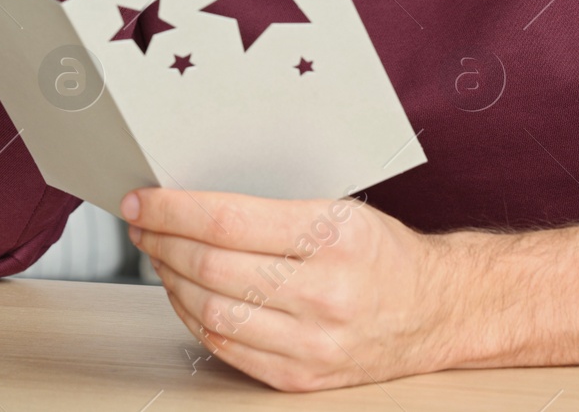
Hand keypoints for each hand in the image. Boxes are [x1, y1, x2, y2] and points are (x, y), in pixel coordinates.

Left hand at [123, 187, 453, 391]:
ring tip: (160, 257)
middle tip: (143, 226)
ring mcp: (312, 343)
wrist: (436, 310)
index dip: (173, 210)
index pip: (229, 220)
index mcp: (334, 237)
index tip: (142, 201)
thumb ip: (270, 211)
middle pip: (212, 268)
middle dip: (162, 243)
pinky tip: (185, 296)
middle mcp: (325, 293)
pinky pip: (226, 348)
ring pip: (211, 312)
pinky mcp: (301, 377)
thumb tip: (190, 205)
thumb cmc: (383, 254)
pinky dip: (193, 319)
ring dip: (170, 281)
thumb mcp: (340, 211)